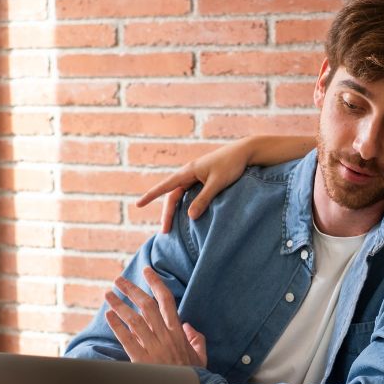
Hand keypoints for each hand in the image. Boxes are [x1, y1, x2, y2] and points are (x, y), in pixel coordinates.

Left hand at [103, 267, 206, 366]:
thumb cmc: (193, 376)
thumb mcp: (201, 356)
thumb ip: (197, 339)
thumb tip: (188, 326)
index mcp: (178, 332)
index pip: (166, 300)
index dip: (156, 283)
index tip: (147, 271)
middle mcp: (164, 335)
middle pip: (146, 305)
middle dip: (131, 289)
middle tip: (119, 279)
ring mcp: (152, 347)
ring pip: (134, 319)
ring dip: (119, 304)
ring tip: (108, 294)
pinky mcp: (141, 359)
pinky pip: (127, 338)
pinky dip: (117, 325)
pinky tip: (109, 316)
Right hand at [136, 139, 251, 232]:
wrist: (245, 152)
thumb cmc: (232, 165)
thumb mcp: (217, 184)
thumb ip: (203, 199)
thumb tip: (189, 217)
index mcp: (189, 171)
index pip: (166, 186)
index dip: (151, 196)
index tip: (138, 204)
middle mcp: (190, 173)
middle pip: (172, 195)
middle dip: (167, 213)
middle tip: (165, 231)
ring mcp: (197, 176)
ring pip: (181, 195)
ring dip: (175, 210)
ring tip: (172, 227)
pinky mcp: (205, 179)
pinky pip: (190, 194)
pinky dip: (185, 205)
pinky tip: (187, 216)